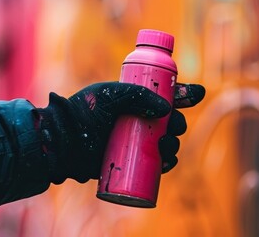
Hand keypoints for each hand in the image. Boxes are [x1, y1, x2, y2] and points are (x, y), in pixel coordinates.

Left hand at [46, 82, 204, 182]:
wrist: (62, 141)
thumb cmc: (83, 114)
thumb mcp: (110, 95)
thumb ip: (138, 95)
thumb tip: (166, 109)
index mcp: (135, 98)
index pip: (165, 94)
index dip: (184, 94)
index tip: (195, 93)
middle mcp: (139, 119)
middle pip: (170, 120)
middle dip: (178, 122)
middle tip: (172, 126)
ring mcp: (136, 142)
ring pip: (167, 143)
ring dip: (174, 144)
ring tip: (166, 145)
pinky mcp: (132, 162)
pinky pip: (157, 165)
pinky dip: (166, 164)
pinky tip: (167, 162)